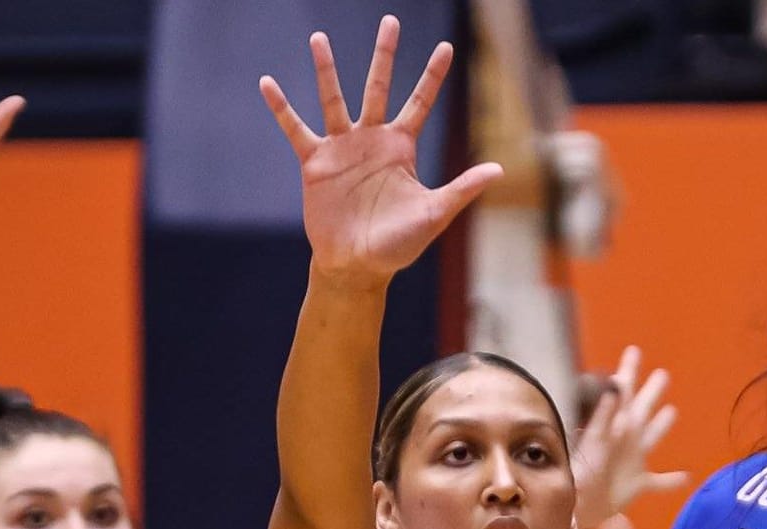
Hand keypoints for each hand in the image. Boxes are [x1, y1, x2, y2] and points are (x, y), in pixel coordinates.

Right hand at [261, 16, 501, 287]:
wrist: (358, 266)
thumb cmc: (398, 244)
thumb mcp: (434, 213)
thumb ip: (462, 188)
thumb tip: (499, 170)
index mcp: (401, 147)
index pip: (420, 102)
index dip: (432, 75)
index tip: (446, 47)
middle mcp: (372, 140)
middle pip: (378, 87)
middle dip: (385, 55)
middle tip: (390, 21)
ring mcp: (342, 148)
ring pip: (334, 100)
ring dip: (327, 70)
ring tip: (320, 39)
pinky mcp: (315, 163)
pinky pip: (296, 129)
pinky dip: (282, 108)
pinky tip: (267, 83)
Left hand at [572, 346, 688, 528]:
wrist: (577, 509)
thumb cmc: (580, 474)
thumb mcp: (593, 441)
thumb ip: (602, 416)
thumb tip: (613, 389)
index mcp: (617, 425)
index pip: (623, 391)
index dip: (628, 372)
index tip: (633, 352)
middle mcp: (628, 438)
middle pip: (644, 408)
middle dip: (652, 391)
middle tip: (662, 374)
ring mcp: (634, 460)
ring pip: (653, 437)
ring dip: (662, 425)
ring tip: (671, 412)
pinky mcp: (638, 484)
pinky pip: (661, 481)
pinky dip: (673, 480)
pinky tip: (687, 477)